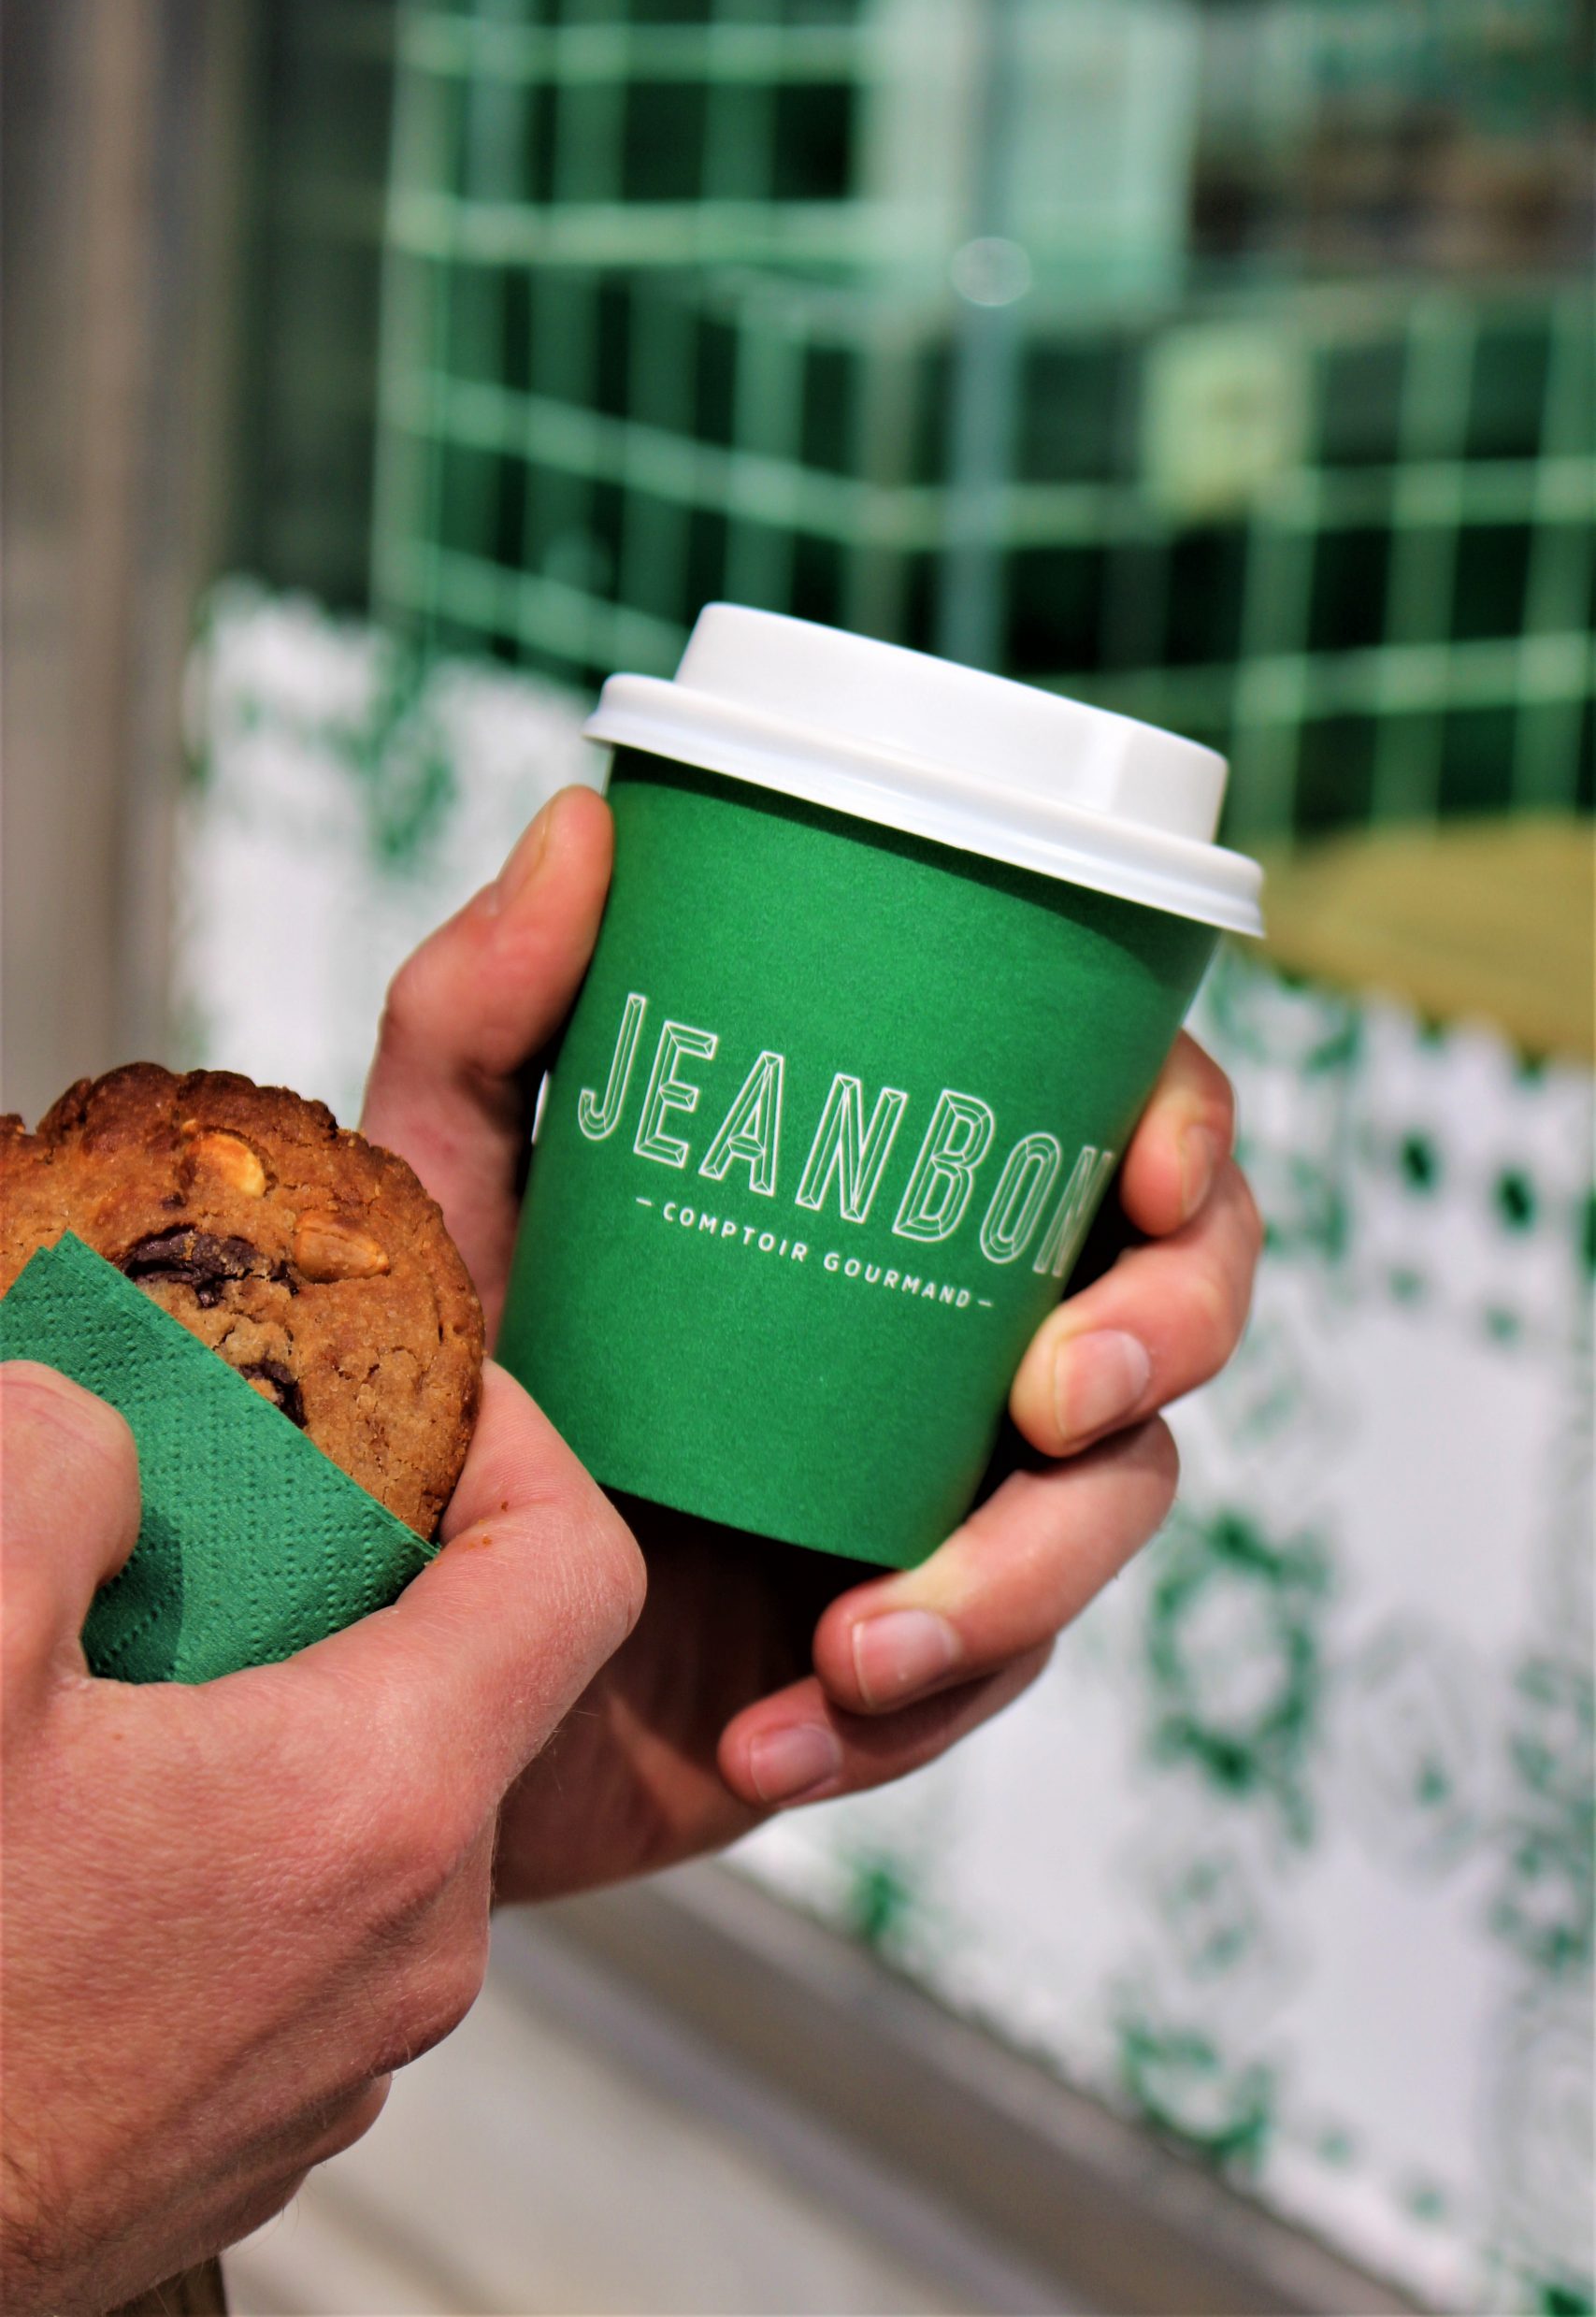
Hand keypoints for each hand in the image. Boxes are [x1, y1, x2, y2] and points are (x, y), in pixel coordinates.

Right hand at [0, 1359, 640, 2314]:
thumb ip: (54, 1470)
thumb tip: (107, 1432)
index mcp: (379, 1802)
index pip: (575, 1567)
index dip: (514, 1442)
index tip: (414, 1400)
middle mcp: (409, 1944)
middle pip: (467, 1685)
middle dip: (356, 1571)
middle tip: (214, 1513)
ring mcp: (341, 2054)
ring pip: (376, 1806)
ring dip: (279, 1707)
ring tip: (120, 1671)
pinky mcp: (257, 2124)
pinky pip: (308, 1921)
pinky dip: (240, 1833)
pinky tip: (87, 1823)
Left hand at [363, 789, 1260, 1896]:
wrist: (375, 1651)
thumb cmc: (428, 1387)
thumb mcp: (441, 1196)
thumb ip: (482, 1016)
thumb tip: (587, 819)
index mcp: (901, 1212)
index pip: (1111, 1135)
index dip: (1186, 1134)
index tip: (1152, 1164)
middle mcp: (954, 1344)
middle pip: (1173, 1314)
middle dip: (1159, 1344)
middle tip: (1050, 1396)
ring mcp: (946, 1503)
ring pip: (1106, 1520)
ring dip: (1022, 1583)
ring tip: (867, 1640)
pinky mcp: (908, 1663)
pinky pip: (979, 1694)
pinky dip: (898, 1721)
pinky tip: (775, 1743)